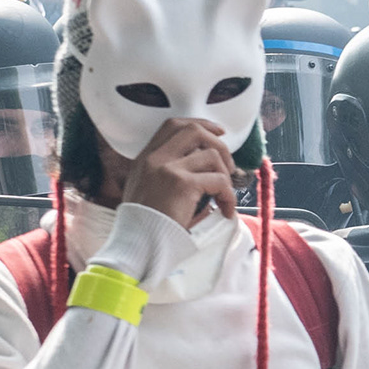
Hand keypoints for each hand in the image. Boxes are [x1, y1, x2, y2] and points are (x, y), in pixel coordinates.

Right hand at [119, 119, 237, 228]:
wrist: (138, 243)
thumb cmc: (147, 224)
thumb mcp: (148, 190)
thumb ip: (170, 173)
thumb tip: (209, 168)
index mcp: (146, 157)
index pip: (173, 126)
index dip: (201, 125)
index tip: (218, 133)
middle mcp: (155, 158)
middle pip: (193, 130)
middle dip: (219, 143)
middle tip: (230, 166)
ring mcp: (168, 168)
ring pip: (211, 155)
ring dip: (226, 175)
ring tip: (224, 196)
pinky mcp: (182, 184)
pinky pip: (219, 181)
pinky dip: (229, 196)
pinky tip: (225, 211)